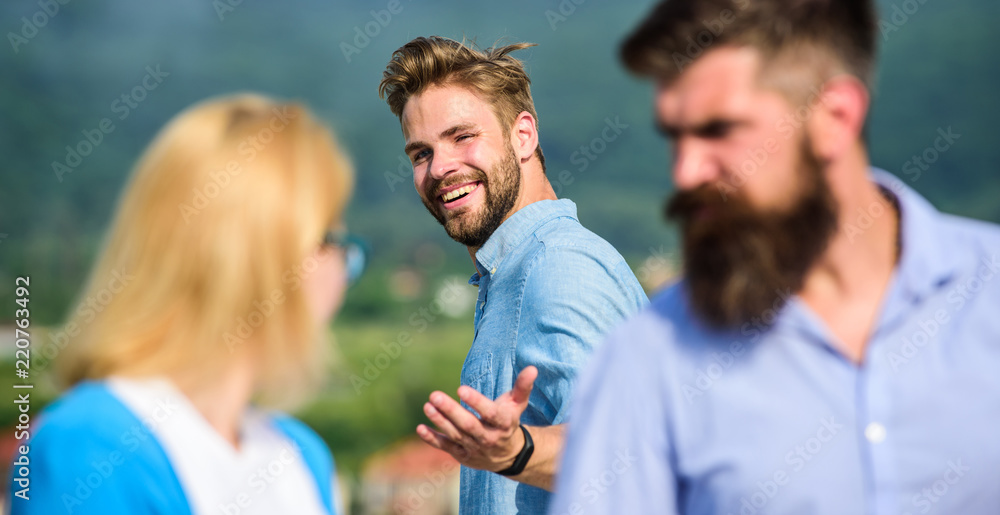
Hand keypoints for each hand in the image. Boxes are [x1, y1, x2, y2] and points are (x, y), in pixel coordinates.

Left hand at [416, 366, 537, 472]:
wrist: (508, 455)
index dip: (476, 402)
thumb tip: (532, 368)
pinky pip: (446, 447)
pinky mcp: (463, 455)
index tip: (461, 388)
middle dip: (451, 411)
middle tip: (434, 396)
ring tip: (427, 405)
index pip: (490, 413)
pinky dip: (433, 439)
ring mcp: (475, 448)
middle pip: (469, 425)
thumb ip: (522, 387)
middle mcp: (489, 438)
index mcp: (504, 424)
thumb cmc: (509, 421)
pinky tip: (421, 428)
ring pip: (456, 435)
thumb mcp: (518, 404)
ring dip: (440, 421)